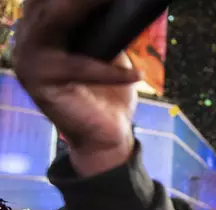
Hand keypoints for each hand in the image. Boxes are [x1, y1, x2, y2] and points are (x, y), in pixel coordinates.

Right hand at [13, 0, 140, 176]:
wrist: (105, 137)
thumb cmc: (108, 94)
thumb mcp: (109, 53)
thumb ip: (104, 27)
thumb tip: (119, 3)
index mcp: (40, 30)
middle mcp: (26, 40)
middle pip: (46, 4)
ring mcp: (28, 60)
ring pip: (53, 21)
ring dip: (84, 7)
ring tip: (110, 1)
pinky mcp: (39, 82)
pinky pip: (79, 68)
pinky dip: (109, 71)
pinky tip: (134, 75)